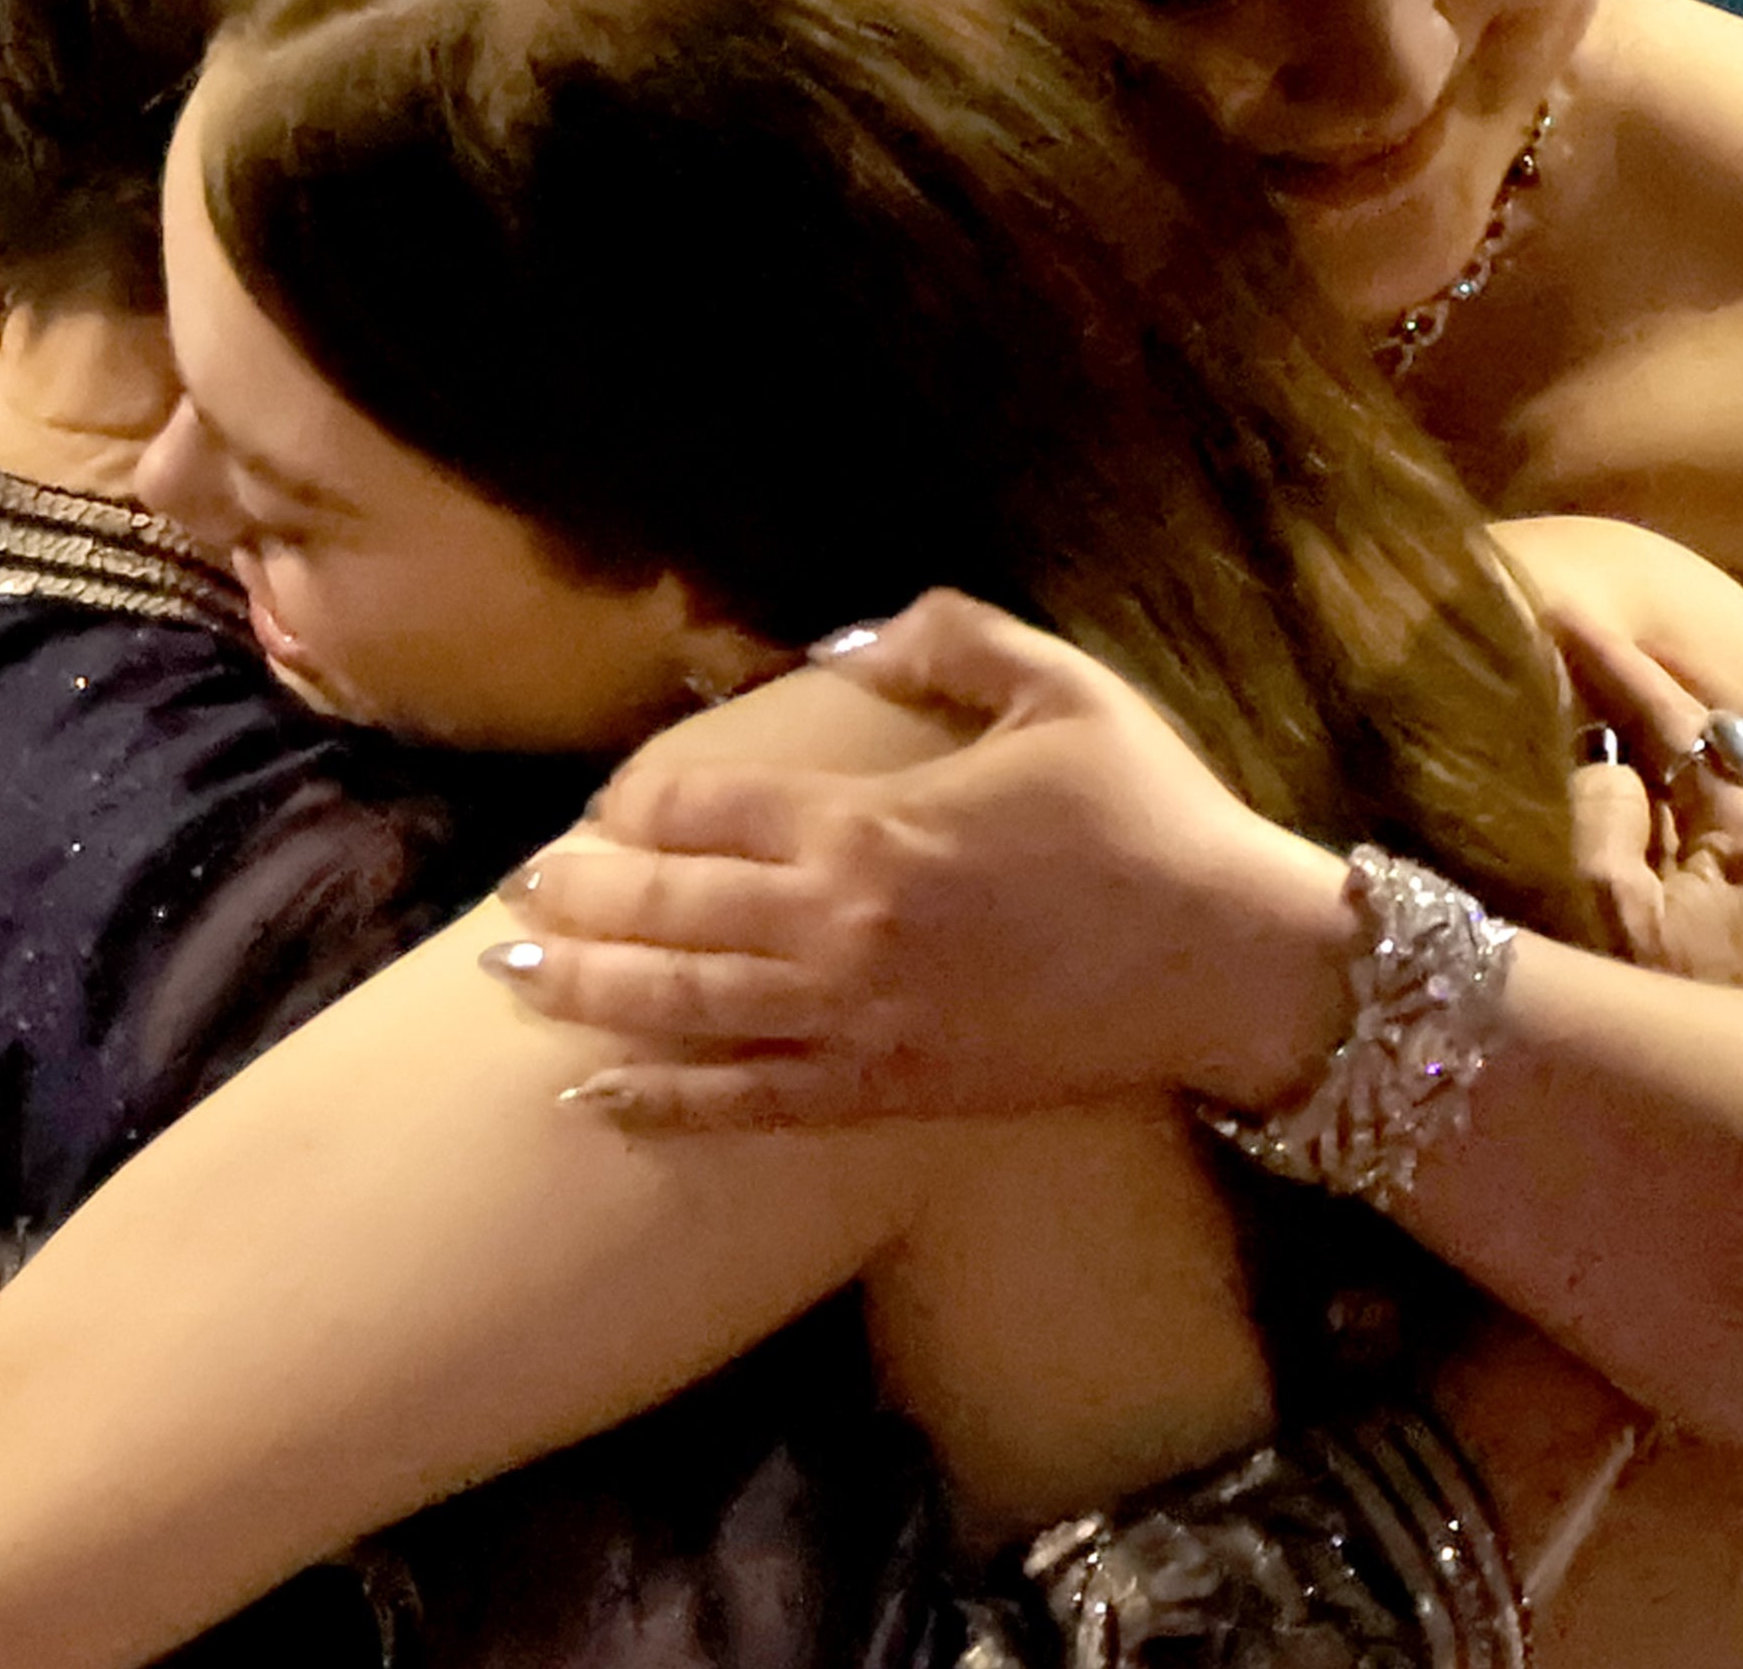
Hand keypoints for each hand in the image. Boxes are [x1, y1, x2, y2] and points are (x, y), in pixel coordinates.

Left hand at [496, 590, 1360, 1127]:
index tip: (600, 808)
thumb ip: (943, 639)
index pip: (700, 808)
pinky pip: (751, 1102)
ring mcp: (856, 1021)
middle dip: (577, 902)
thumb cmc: (1149, 814)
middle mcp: (838, 927)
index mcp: (866, 822)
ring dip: (587, 992)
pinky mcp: (889, 1091)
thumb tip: (837, 641)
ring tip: (512, 980)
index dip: (633, 806)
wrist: (1230, 963)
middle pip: (666, 913)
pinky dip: (666, 1103)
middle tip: (514, 897)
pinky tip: (595, 1098)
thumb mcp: (1060, 685)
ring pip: (685, 1009)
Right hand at [1503, 517, 1742, 1008]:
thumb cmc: (1622, 1039)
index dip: (1621, 667)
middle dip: (1700, 691)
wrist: (1693, 1189)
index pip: (1685, 730)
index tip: (1566, 619)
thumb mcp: (1584, 912)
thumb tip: (1623, 768)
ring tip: (1718, 737)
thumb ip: (1606, 814)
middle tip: (1634, 654)